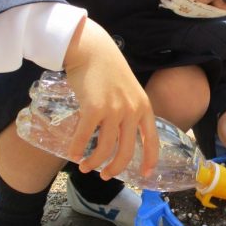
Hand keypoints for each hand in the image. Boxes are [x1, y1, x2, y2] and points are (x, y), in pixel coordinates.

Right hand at [63, 17, 158, 178]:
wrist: (93, 49)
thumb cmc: (108, 69)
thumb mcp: (129, 90)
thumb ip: (129, 110)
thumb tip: (120, 134)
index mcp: (144, 107)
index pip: (152, 140)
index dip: (149, 160)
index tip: (144, 175)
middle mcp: (132, 110)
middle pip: (126, 152)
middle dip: (114, 169)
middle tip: (104, 176)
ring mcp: (113, 110)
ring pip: (105, 149)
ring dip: (94, 163)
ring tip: (85, 167)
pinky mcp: (93, 108)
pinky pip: (85, 137)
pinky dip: (78, 149)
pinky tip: (73, 154)